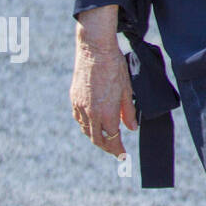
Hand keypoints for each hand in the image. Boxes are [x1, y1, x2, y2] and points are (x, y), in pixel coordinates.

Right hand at [70, 17, 136, 157]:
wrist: (94, 50)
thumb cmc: (114, 66)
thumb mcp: (126, 89)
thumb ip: (128, 111)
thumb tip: (131, 128)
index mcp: (106, 112)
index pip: (112, 138)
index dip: (118, 149)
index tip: (122, 155)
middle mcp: (90, 113)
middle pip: (97, 138)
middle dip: (107, 147)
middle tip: (115, 151)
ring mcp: (80, 106)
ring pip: (86, 130)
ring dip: (95, 138)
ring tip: (105, 139)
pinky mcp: (74, 99)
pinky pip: (79, 119)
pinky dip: (86, 126)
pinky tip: (92, 125)